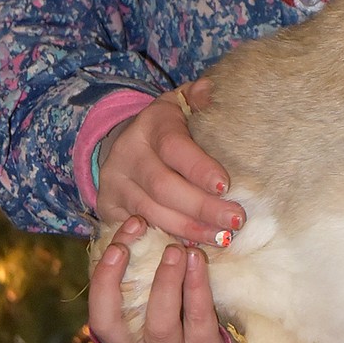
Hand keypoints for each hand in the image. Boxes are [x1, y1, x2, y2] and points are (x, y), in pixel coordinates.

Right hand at [89, 216, 228, 342]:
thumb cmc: (171, 329)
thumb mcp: (148, 314)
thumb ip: (138, 281)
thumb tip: (136, 228)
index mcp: (119, 341)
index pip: (100, 314)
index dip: (102, 279)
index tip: (117, 242)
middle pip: (115, 323)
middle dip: (118, 277)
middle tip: (138, 232)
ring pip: (160, 323)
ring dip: (166, 281)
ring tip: (176, 248)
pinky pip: (198, 319)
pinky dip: (197, 286)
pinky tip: (198, 259)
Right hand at [95, 81, 244, 244]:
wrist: (123, 143)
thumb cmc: (170, 127)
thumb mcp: (182, 104)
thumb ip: (199, 96)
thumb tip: (210, 92)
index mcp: (150, 124)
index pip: (173, 147)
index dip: (198, 167)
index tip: (226, 185)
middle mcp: (127, 154)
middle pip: (163, 187)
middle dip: (201, 207)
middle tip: (235, 220)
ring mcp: (115, 185)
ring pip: (151, 213)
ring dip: (189, 230)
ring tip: (222, 238)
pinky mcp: (108, 210)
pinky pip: (138, 231)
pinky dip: (167, 243)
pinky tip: (192, 250)